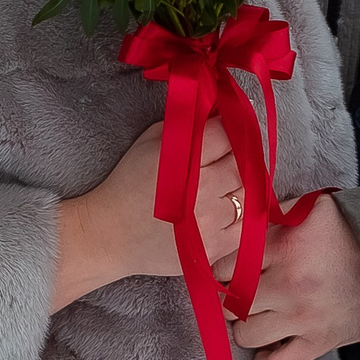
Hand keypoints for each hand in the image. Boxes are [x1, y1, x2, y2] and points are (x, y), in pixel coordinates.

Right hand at [51, 118, 241, 311]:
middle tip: (227, 158)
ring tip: (222, 185)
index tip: (227, 129)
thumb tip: (218, 111)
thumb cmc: (128, 184)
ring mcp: (210, 221)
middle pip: (244, 163)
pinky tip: (224, 209)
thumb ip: (186, 123)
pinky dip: (243, 215)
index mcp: (182, 158)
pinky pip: (248, 227)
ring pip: (250, 194)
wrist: (110, 235)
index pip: (227, 133)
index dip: (230, 127)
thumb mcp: (150, 141)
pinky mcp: (214, 248)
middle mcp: (201, 189)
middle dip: (239, 156)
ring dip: (241, 187)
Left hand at [225, 194, 359, 359]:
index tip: (233, 271)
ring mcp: (303, 318)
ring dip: (247, 327)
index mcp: (284, 247)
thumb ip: (273, 211)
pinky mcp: (319, 343)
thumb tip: (238, 221)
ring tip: (260, 315)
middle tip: (246, 293)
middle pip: (230, 305)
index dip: (223, 271)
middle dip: (233, 300)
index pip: (223, 269)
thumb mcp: (311, 209)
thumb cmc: (348, 234)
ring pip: (245, 335)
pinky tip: (270, 345)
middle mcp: (290, 284)